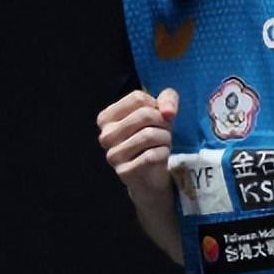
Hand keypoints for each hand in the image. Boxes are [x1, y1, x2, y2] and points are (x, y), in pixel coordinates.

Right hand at [96, 88, 179, 205]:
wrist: (150, 174)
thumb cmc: (152, 139)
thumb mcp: (160, 112)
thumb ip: (167, 99)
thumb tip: (168, 112)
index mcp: (106, 118)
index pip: (138, 98)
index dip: (155, 106)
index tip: (156, 118)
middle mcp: (105, 135)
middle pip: (145, 115)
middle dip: (163, 123)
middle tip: (163, 132)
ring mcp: (113, 155)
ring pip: (149, 135)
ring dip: (165, 139)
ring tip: (161, 144)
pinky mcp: (125, 171)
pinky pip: (152, 155)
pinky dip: (163, 153)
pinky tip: (159, 156)